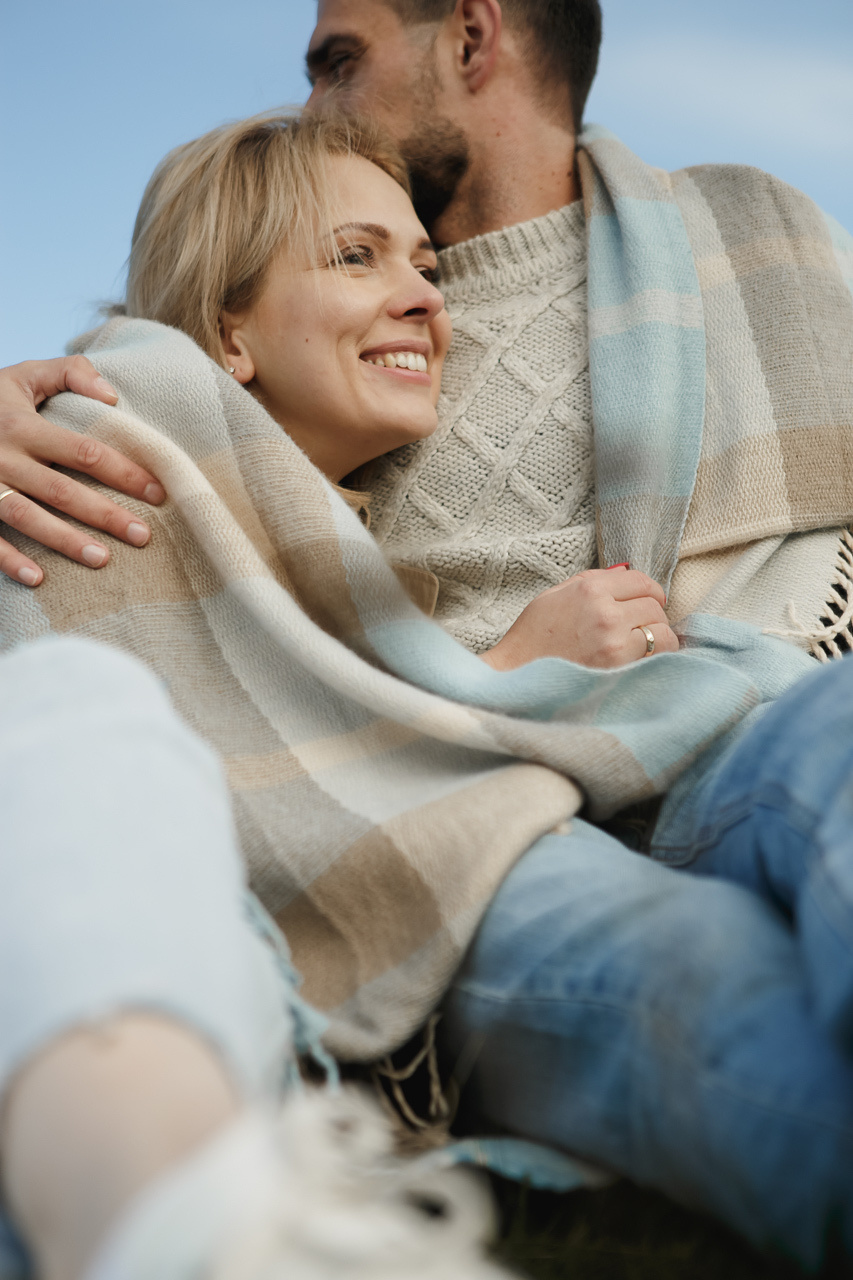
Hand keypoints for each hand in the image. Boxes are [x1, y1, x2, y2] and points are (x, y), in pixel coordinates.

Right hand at [0, 357, 165, 585]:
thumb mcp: (25, 375)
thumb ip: (70, 374)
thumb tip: (112, 397)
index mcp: (22, 425)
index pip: (82, 451)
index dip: (122, 472)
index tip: (157, 492)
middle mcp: (3, 457)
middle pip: (61, 490)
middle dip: (105, 515)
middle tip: (143, 536)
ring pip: (27, 517)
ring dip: (64, 541)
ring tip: (102, 559)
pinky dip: (9, 560)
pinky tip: (39, 578)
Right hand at [481, 566, 679, 669]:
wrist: (517, 677)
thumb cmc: (532, 638)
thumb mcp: (554, 596)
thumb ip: (590, 582)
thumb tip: (623, 576)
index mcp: (589, 589)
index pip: (641, 581)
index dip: (651, 591)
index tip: (650, 601)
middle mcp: (605, 612)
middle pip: (655, 606)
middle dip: (652, 615)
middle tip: (641, 627)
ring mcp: (614, 642)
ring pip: (662, 632)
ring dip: (658, 638)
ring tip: (644, 645)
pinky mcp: (619, 668)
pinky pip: (657, 657)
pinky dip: (656, 658)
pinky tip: (642, 660)